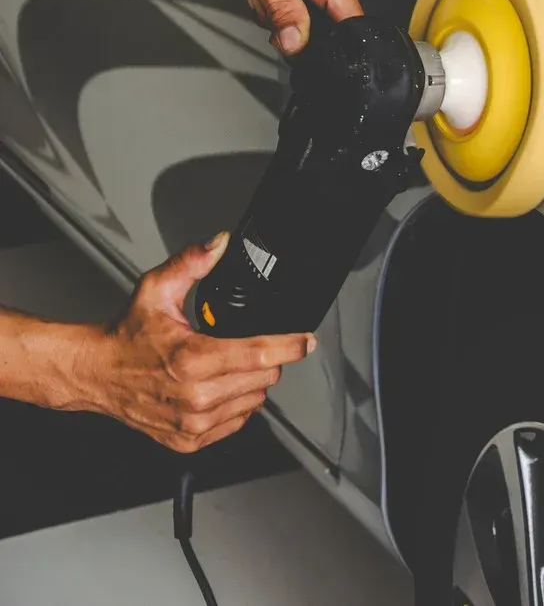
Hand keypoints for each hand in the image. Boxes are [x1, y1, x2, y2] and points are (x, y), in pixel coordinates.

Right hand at [76, 233, 316, 452]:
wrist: (96, 373)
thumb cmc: (127, 334)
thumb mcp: (156, 290)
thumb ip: (191, 263)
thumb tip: (220, 244)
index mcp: (192, 359)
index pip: (260, 354)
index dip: (290, 345)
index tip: (307, 340)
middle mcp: (195, 396)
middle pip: (265, 377)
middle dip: (267, 359)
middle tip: (247, 346)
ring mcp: (192, 422)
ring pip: (255, 401)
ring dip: (252, 382)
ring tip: (227, 367)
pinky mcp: (189, 440)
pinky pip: (237, 421)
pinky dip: (236, 405)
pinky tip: (218, 389)